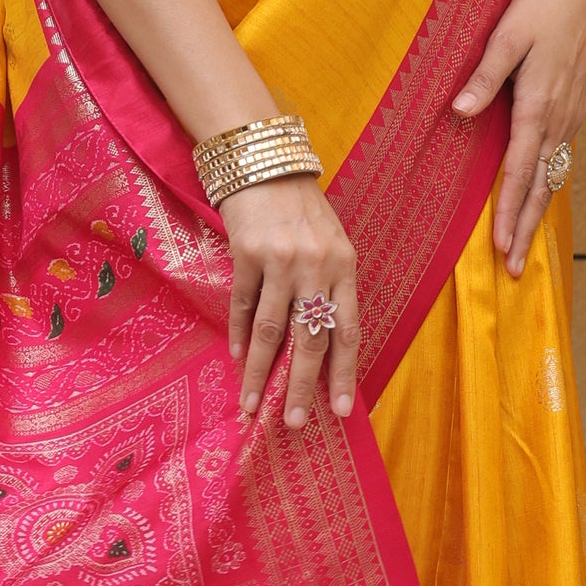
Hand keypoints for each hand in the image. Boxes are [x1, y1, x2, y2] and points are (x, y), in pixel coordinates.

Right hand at [224, 174, 362, 429]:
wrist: (265, 162)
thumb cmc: (302, 209)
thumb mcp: (331, 243)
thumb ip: (331, 286)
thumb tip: (323, 346)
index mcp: (344, 265)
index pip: (347, 329)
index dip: (345, 372)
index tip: (342, 410)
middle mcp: (315, 266)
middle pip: (310, 338)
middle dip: (303, 385)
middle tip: (296, 422)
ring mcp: (279, 261)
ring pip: (271, 330)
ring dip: (261, 373)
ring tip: (253, 406)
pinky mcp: (246, 254)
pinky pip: (243, 306)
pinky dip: (239, 336)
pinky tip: (238, 360)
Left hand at [452, 0, 585, 277]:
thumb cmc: (538, 8)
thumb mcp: (506, 36)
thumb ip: (484, 76)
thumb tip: (460, 111)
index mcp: (539, 105)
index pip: (520, 170)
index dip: (509, 211)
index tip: (501, 245)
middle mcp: (559, 118)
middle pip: (541, 186)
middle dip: (525, 228)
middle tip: (514, 268)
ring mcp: (570, 115)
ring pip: (552, 175)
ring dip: (536, 211)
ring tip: (523, 245)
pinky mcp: (574, 108)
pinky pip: (559, 157)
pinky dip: (546, 184)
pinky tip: (537, 197)